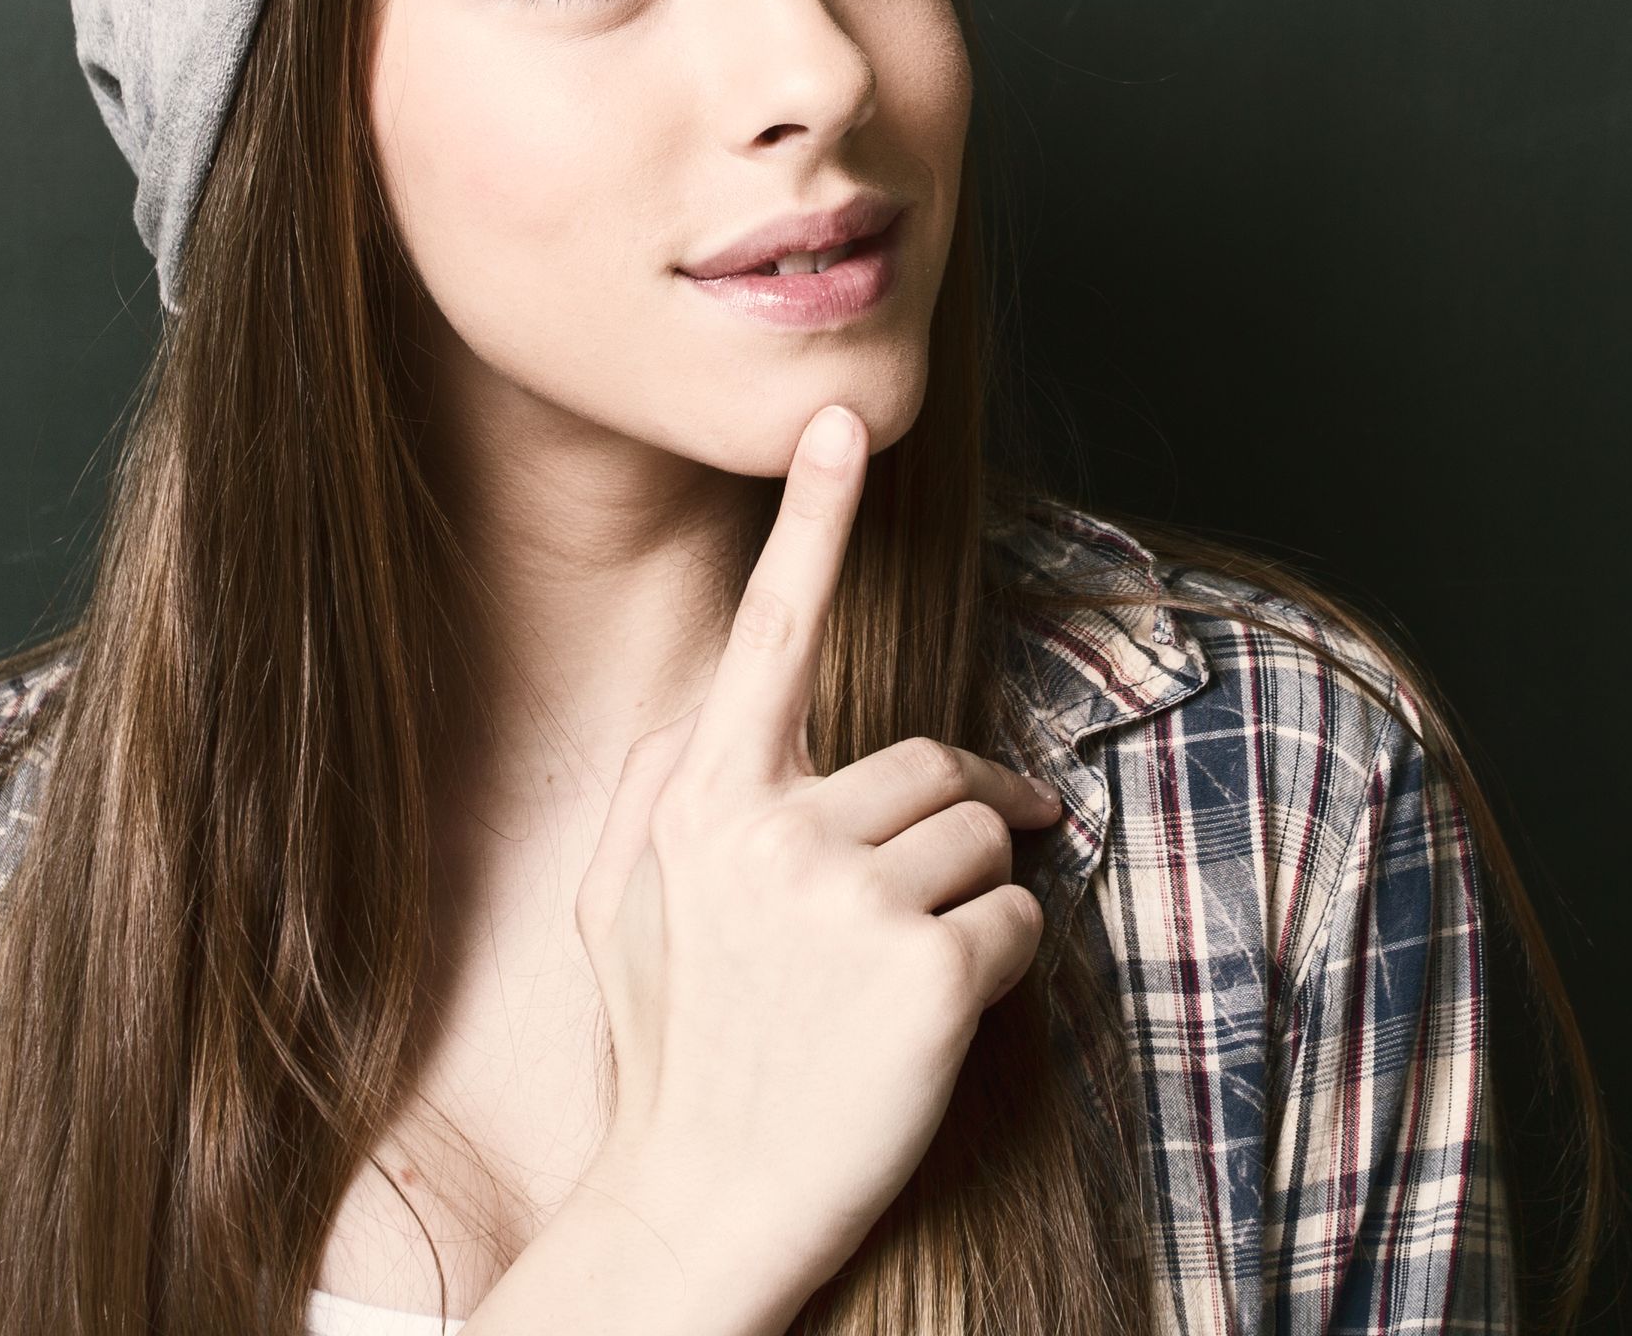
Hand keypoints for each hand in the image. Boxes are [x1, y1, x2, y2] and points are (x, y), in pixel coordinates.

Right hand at [552, 404, 1064, 1325]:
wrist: (693, 1211)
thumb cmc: (665, 1059)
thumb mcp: (616, 912)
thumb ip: (660, 795)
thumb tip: (712, 711)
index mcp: (700, 803)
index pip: (769, 635)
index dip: (810, 520)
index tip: (843, 419)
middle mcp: (772, 834)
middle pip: (930, 767)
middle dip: (952, 818)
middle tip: (926, 897)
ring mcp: (852, 903)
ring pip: (981, 839)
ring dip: (966, 899)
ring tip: (890, 988)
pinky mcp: (930, 975)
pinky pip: (1015, 922)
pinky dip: (997, 968)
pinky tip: (925, 1030)